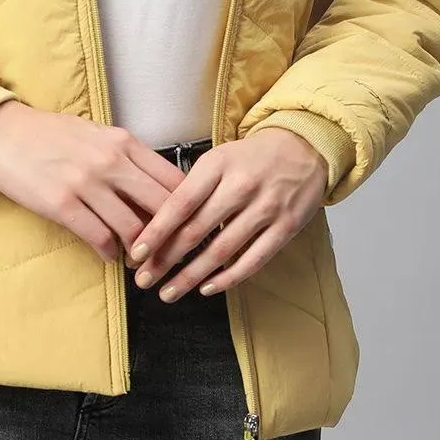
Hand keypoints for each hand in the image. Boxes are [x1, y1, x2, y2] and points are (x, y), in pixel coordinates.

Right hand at [0, 103, 187, 261]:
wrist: (3, 131)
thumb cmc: (52, 134)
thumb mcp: (97, 134)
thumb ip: (127, 157)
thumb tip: (155, 187)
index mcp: (124, 142)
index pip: (173, 180)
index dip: (189, 209)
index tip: (193, 229)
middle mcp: (111, 161)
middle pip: (161, 207)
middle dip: (173, 238)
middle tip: (174, 257)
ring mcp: (87, 182)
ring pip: (133, 228)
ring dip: (141, 253)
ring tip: (141, 263)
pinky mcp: (62, 203)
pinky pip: (99, 237)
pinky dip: (111, 253)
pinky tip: (111, 257)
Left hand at [126, 128, 328, 300]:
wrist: (303, 147)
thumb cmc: (251, 157)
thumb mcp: (218, 158)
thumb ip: (192, 187)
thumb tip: (157, 225)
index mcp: (218, 165)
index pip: (181, 202)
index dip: (157, 230)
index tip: (137, 252)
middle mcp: (241, 186)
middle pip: (196, 230)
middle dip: (166, 260)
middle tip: (144, 280)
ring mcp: (265, 208)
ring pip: (221, 251)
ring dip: (191, 276)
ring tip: (169, 292)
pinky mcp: (286, 227)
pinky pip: (253, 260)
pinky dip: (228, 278)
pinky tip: (207, 288)